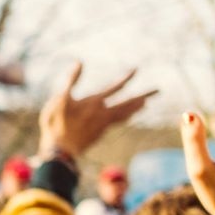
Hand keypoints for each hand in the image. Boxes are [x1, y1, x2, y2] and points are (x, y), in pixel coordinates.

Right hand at [37, 63, 155, 161]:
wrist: (60, 151)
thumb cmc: (57, 124)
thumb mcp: (60, 99)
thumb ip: (71, 80)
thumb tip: (80, 62)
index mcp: (94, 103)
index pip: (115, 88)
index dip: (126, 78)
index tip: (136, 70)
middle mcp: (103, 113)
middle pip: (127, 103)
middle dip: (142, 96)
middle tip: (158, 90)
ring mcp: (103, 125)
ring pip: (124, 114)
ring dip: (135, 107)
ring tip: (145, 103)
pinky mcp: (99, 133)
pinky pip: (117, 122)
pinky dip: (125, 116)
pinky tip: (128, 116)